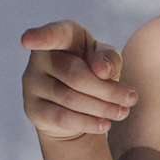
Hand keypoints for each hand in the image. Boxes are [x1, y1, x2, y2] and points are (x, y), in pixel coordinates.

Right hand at [22, 21, 136, 144]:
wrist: (79, 106)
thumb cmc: (95, 71)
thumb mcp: (107, 60)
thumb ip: (108, 58)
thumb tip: (101, 70)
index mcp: (62, 37)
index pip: (53, 35)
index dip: (41, 36)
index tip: (27, 40)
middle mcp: (40, 57)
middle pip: (76, 76)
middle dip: (108, 91)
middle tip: (131, 99)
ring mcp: (32, 83)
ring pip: (71, 99)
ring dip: (103, 108)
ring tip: (123, 112)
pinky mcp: (32, 108)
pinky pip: (63, 118)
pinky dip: (89, 123)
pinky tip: (105, 125)